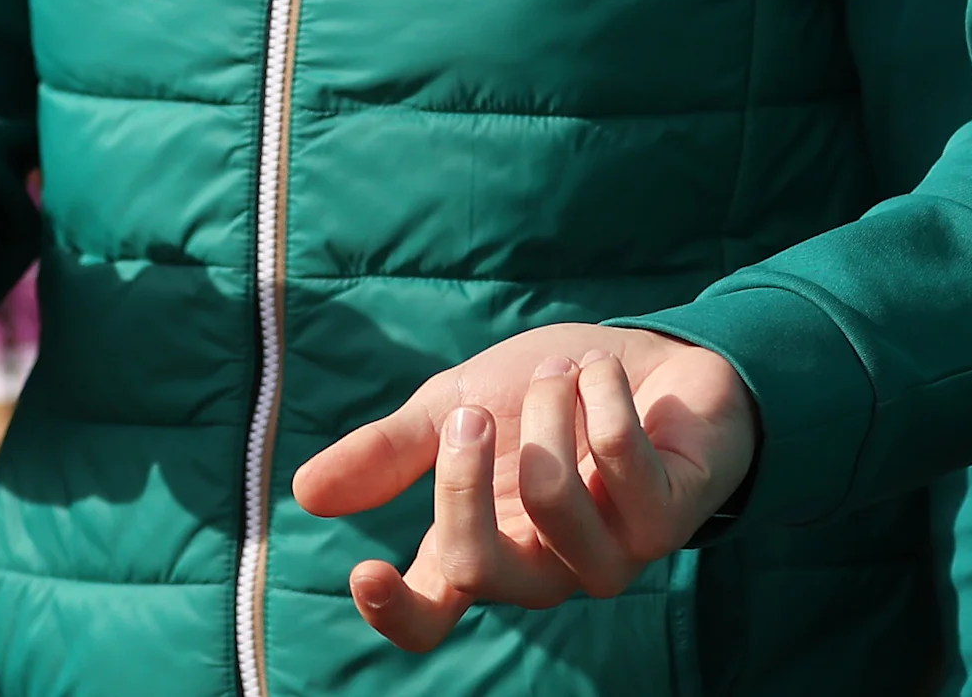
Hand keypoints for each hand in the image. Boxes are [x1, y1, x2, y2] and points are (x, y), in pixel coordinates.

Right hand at [293, 323, 758, 652]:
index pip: (431, 618)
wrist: (656, 353)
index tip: (364, 570)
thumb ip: (391, 451)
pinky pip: (617, 457)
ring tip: (562, 372)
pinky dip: (601, 391)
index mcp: (481, 550)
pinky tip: (605, 373)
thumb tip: (304, 493)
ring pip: (549, 499)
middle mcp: (542, 571)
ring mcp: (608, 555)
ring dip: (549, 410)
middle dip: (463, 475)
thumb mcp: (460, 403)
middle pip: (476, 567)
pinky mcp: (667, 523)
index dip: (395, 614)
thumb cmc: (551, 391)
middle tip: (475, 410)